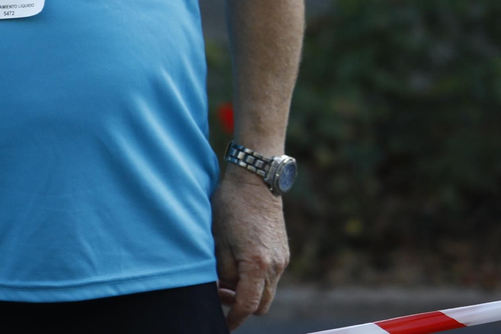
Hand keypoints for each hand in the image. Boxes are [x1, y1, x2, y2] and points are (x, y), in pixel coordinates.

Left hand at [212, 167, 288, 328]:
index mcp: (256, 263)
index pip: (246, 304)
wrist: (256, 180)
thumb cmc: (230, 206)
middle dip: (240, 306)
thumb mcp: (217, 239)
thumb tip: (223, 290)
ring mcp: (282, 259)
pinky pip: (271, 277)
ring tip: (226, 275)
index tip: (223, 326)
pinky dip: (256, 279)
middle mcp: (275, 265)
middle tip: (219, 292)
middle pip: (261, 304)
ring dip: (249, 292)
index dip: (234, 318)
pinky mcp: (283, 252)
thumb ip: (221, 270)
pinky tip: (238, 263)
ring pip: (267, 291)